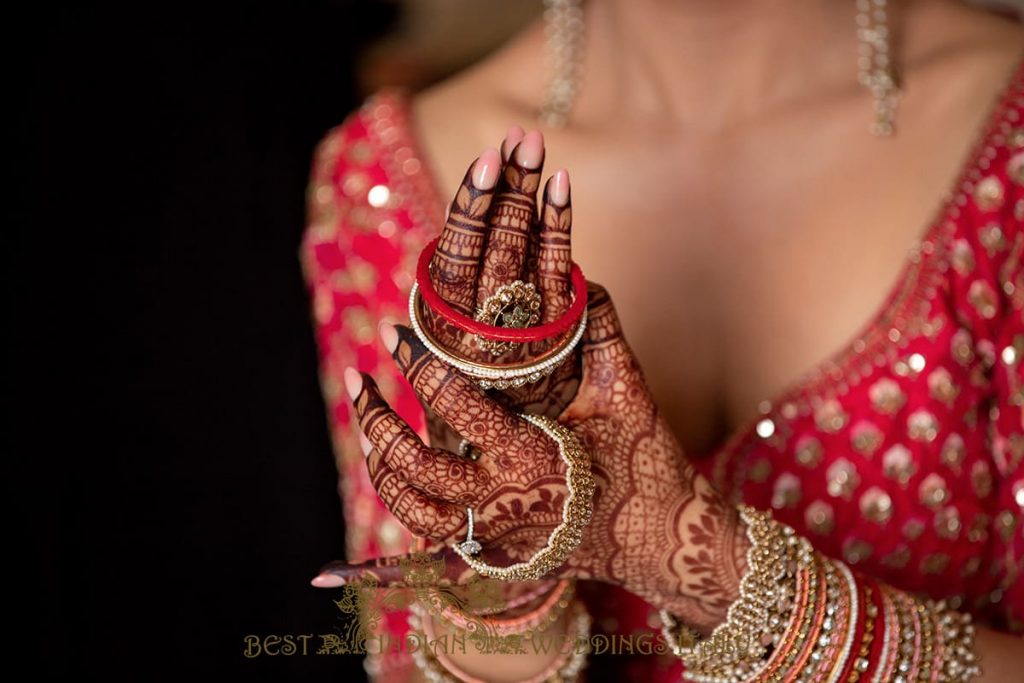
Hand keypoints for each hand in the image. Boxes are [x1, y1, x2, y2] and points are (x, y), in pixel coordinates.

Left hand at [314, 144, 748, 631]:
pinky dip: (395, 514)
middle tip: (360, 375)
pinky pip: (427, 540)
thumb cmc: (647, 464)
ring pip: (411, 507)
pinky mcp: (491, 555)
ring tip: (366, 422)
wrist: (665, 539)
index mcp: (533, 456)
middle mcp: (502, 501)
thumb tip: (581, 279)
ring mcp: (492, 535)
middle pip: (415, 464)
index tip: (398, 332)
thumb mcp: (627, 393)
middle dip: (377, 417)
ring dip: (379, 463)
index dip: (419, 363)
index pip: (457, 405)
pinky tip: (380, 479)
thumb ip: (600, 333)